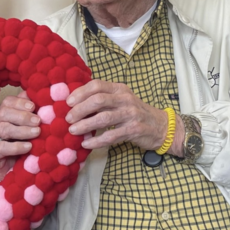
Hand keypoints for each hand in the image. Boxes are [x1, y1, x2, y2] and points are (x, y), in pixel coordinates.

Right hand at [0, 92, 39, 178]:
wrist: (18, 176)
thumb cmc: (25, 151)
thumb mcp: (31, 131)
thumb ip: (33, 115)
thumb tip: (39, 98)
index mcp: (2, 117)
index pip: (7, 103)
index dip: (20, 103)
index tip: (34, 106)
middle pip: (4, 113)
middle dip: (22, 116)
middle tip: (38, 121)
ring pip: (3, 129)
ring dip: (22, 130)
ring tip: (37, 133)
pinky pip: (0, 148)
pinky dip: (15, 147)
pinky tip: (28, 147)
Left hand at [65, 80, 181, 152]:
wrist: (161, 126)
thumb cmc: (135, 113)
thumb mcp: (122, 100)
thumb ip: (104, 100)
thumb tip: (75, 105)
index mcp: (120, 89)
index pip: (97, 85)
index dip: (80, 92)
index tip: (68, 102)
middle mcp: (125, 99)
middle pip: (98, 100)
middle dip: (80, 109)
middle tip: (68, 118)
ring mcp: (131, 114)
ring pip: (103, 118)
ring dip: (85, 125)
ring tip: (73, 131)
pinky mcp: (134, 130)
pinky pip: (111, 136)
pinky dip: (96, 141)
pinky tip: (87, 144)